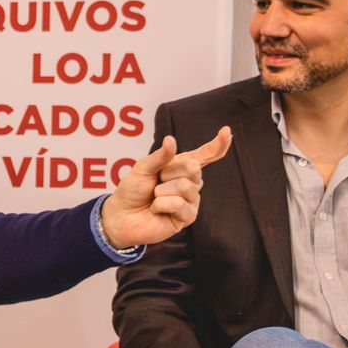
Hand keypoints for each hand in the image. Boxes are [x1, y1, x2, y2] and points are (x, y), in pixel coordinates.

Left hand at [101, 127, 232, 247]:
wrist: (121, 216)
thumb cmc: (132, 191)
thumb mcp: (142, 168)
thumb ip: (159, 156)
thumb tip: (171, 140)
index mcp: (181, 167)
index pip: (204, 155)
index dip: (217, 144)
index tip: (226, 131)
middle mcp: (190, 183)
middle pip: (193, 167)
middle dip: (168, 172)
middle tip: (156, 182)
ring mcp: (191, 200)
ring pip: (185, 186)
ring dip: (161, 191)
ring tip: (155, 198)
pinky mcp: (187, 217)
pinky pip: (179, 204)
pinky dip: (161, 205)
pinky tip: (156, 210)